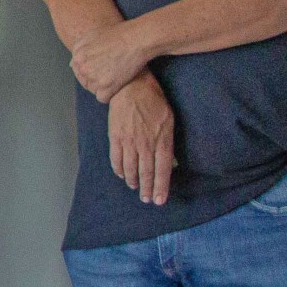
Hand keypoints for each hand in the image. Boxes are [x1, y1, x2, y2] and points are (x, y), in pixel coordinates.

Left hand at [70, 19, 153, 103]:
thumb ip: (80, 49)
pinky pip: (102, 98)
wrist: (136, 39)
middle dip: (96, 79)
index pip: (78, 70)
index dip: (91, 70)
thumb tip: (72, 64)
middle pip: (85, 81)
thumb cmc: (119, 34)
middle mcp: (82, 67)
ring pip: (93, 90)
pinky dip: (110, 94)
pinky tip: (118, 86)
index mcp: (77, 55)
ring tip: (115, 77)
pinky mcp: (106, 86)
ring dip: (103, 87)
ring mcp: (93, 77)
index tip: (102, 67)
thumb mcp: (93, 35)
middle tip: (111, 72)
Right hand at [108, 72, 176, 204]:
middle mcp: (145, 145)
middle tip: (147, 200)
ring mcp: (129, 142)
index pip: (162, 171)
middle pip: (146, 173)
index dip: (161, 187)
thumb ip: (168, 142)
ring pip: (130, 169)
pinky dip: (119, 170)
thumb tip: (171, 161)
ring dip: (133, 181)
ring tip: (136, 188)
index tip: (160, 200)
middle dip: (147, 189)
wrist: (131, 86)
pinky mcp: (115, 137)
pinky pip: (116, 159)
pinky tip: (122, 175)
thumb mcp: (169, 120)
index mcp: (161, 141)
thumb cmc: (154, 100)